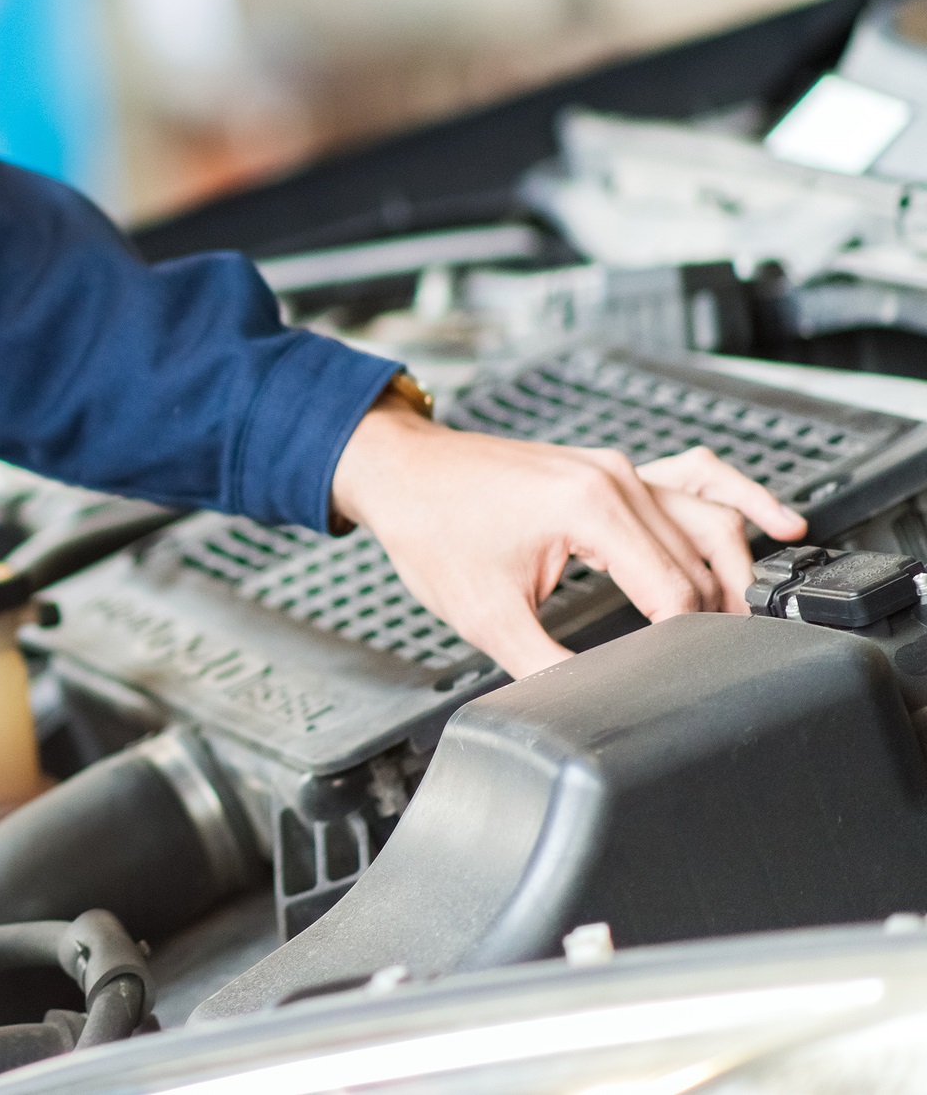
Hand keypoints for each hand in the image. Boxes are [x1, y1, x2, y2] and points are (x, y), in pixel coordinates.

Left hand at [331, 400, 807, 680]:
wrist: (399, 471)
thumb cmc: (430, 528)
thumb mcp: (485, 616)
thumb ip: (548, 667)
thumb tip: (590, 707)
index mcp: (591, 509)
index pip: (674, 590)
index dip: (686, 642)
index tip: (689, 677)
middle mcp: (616, 480)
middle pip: (701, 558)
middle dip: (720, 613)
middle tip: (728, 663)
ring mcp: (618, 468)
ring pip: (710, 517)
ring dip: (736, 566)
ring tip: (754, 616)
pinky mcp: (611, 469)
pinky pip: (693, 476)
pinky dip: (737, 499)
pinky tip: (777, 523)